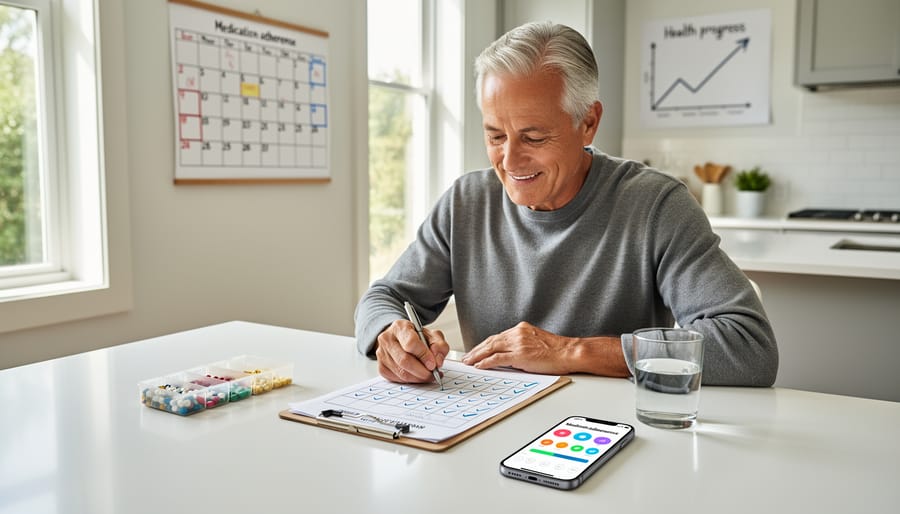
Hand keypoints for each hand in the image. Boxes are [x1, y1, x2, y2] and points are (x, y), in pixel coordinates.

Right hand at [375, 319, 449, 382]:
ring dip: (418, 378)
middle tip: (433, 374)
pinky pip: (397, 379)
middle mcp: (387, 339)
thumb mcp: (432, 336)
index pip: (411, 343)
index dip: (424, 355)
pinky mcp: (381, 367)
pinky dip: (411, 381)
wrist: (400, 339)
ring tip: (428, 376)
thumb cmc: (416, 337)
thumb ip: (439, 345)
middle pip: (404, 361)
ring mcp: (381, 354)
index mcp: (400, 327)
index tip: (433, 364)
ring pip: (401, 373)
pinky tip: (418, 377)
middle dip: (422, 371)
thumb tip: (437, 361)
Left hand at [461, 321, 576, 374]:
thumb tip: (510, 356)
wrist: (570, 353)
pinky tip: (479, 366)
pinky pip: (498, 358)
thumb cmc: (558, 351)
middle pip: (491, 341)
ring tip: (469, 362)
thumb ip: (522, 345)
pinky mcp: (520, 355)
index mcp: (522, 329)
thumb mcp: (536, 342)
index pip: (498, 337)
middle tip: (467, 357)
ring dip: (477, 356)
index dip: (485, 345)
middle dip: (477, 350)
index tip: (477, 351)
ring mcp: (518, 343)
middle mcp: (518, 333)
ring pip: (491, 348)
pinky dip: (486, 362)